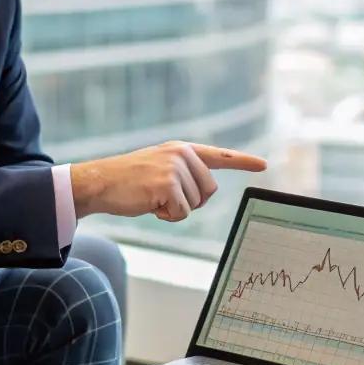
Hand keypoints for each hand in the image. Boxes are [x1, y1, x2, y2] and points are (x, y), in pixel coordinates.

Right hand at [71, 141, 267, 221]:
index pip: (219, 155)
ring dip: (175, 209)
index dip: (243, 161)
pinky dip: (167, 216)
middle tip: (163, 197)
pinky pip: (182, 212)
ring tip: (152, 197)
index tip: (263, 164)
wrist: (100, 182)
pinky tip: (149, 204)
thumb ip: (184, 173)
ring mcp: (175, 168)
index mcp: (182, 149)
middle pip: (210, 191)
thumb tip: (206, 191)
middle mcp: (182, 154)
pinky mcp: (168, 184)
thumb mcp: (160, 166)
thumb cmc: (129, 180)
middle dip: (191, 201)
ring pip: (196, 204)